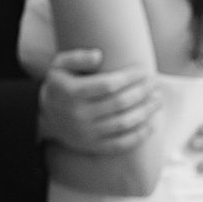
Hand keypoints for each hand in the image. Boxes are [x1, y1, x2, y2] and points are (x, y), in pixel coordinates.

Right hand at [38, 48, 158, 154]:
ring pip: (123, 124)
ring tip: (158, 100)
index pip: (108, 85)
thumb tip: (99, 55)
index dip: (129, 77)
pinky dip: (139, 136)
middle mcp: (79, 115)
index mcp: (71, 93)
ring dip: (145, 112)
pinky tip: (152, 124)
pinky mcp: (93, 147)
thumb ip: (78, 56)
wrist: (45, 116)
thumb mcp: (59, 64)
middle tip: (155, 83)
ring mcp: (87, 133)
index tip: (143, 70)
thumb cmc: (60, 85)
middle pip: (119, 104)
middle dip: (142, 92)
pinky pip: (120, 144)